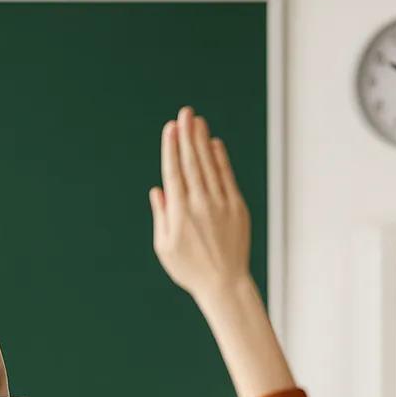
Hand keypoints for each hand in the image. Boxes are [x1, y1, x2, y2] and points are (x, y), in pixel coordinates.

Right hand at [150, 107, 251, 311]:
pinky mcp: (237, 206)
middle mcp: (200, 204)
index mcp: (179, 213)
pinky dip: (221, 159)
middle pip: (192, 162)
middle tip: (184, 113)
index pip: (174, 172)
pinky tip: (214, 144)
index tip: (169, 128)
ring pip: (210, 165)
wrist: (224, 282)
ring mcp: (221, 203)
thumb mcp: (165, 246)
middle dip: (187, 135)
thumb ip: (162, 215)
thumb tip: (158, 190)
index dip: (171, 148)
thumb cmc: (190, 268)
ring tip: (197, 121)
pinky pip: (227, 177)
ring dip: (202, 141)